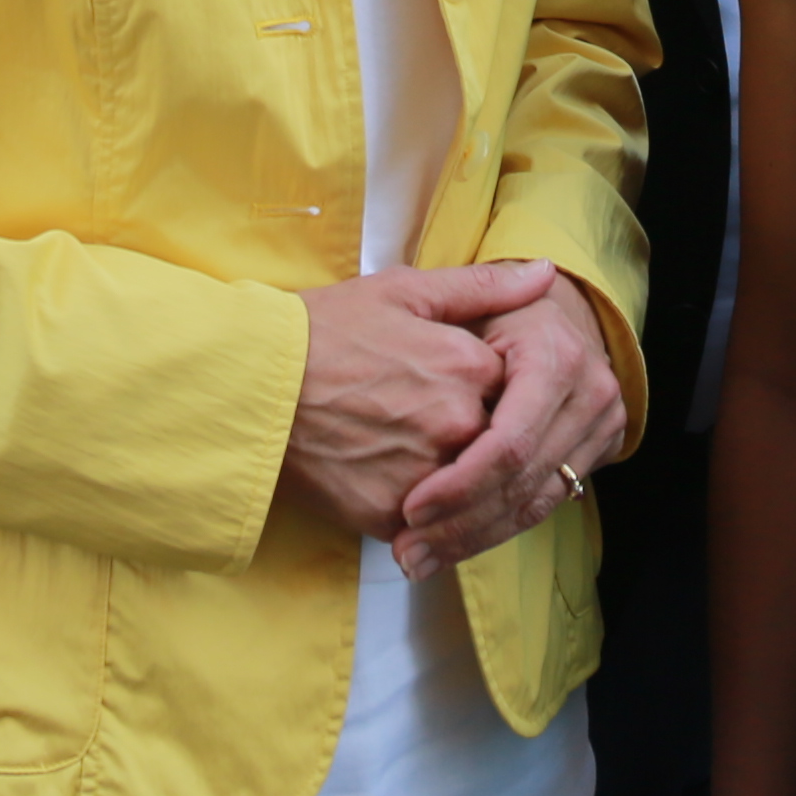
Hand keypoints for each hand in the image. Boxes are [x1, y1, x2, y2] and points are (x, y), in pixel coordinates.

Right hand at [285, 260, 548, 536]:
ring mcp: (427, 476)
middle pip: (494, 440)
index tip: (450, 378)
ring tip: (399, 445)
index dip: (486, 385)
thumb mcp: (401, 291)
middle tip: (420, 414)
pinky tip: (380, 474)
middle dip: (472, 432)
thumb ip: (483, 287)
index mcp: (469, 366)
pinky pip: (425, 521)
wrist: (248, 389)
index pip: (518, 389)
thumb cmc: (320, 331)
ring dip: (448, 474)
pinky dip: (414, 506)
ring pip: (464, 486)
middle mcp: (458, 426)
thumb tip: (547, 274)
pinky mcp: (391, 517)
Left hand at [392, 279, 632, 577]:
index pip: (511, 443)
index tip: (411, 508)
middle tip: (405, 552)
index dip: (462, 483)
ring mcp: (601, 430)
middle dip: (461, 524)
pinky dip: (493, 530)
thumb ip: (483, 285)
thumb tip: (535, 272)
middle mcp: (592, 397)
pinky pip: (542, 505)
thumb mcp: (474, 295)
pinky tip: (449, 548)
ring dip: (473, 539)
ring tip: (416, 560)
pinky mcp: (596, 455)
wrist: (552, 323)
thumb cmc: (496, 311)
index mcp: (560, 359)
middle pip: (523, 483)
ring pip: (534, 504)